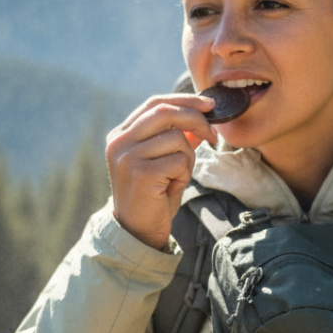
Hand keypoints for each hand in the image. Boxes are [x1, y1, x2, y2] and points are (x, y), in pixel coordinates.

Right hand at [105, 94, 217, 249]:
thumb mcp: (164, 162)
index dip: (185, 101)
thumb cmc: (152, 196)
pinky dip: (183, 174)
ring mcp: (127, 157)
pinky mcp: (140, 173)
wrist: (138, 231)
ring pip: (176, 138)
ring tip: (176, 177)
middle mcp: (119, 142)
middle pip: (165, 112)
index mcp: (121, 135)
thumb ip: (176, 138)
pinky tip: (171, 188)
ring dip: (187, 158)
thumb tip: (200, 117)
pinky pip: (178, 161)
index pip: (155, 104)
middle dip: (196, 120)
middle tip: (213, 136)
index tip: (209, 105)